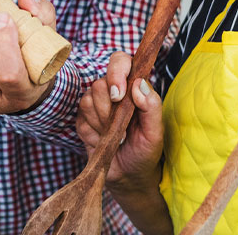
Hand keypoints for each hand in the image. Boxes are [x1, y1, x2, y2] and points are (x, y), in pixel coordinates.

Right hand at [76, 51, 164, 190]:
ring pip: (87, 100)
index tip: (119, 95)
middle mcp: (114, 91)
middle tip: (121, 127)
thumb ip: (152, 105)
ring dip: (102, 123)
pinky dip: (93, 133)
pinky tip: (103, 141)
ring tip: (114, 135)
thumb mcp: (156, 131)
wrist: (130, 176)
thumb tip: (139, 84)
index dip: (116, 72)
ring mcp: (96, 106)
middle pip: (100, 83)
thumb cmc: (146, 151)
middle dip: (109, 109)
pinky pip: (81, 119)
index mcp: (133, 87)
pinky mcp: (83, 121)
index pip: (120, 61)